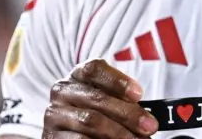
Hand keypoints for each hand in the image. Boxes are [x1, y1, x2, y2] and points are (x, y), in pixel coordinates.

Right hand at [43, 59, 159, 138]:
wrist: (69, 132)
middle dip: (127, 114)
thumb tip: (147, 118)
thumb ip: (123, 102)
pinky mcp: (51, 137)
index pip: (94, 69)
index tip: (139, 94)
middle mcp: (62, 91)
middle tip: (149, 126)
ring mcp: (54, 114)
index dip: (117, 80)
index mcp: (77, 75)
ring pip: (89, 120)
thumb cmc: (96, 113)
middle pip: (96, 98)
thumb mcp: (107, 102)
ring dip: (118, 132)